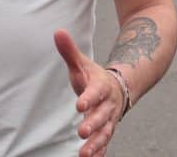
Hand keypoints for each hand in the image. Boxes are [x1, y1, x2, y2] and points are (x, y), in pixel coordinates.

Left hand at [54, 29, 124, 156]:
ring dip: (96, 143)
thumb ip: (69, 51)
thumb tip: (57, 31)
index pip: (96, 92)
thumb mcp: (82, 63)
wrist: (119, 88)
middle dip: (92, 124)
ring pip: (105, 132)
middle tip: (81, 131)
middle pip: (101, 115)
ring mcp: (109, 119)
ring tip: (84, 152)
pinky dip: (100, 151)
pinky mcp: (107, 130)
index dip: (89, 98)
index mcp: (101, 86)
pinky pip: (105, 143)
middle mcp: (108, 105)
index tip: (79, 105)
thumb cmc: (93, 77)